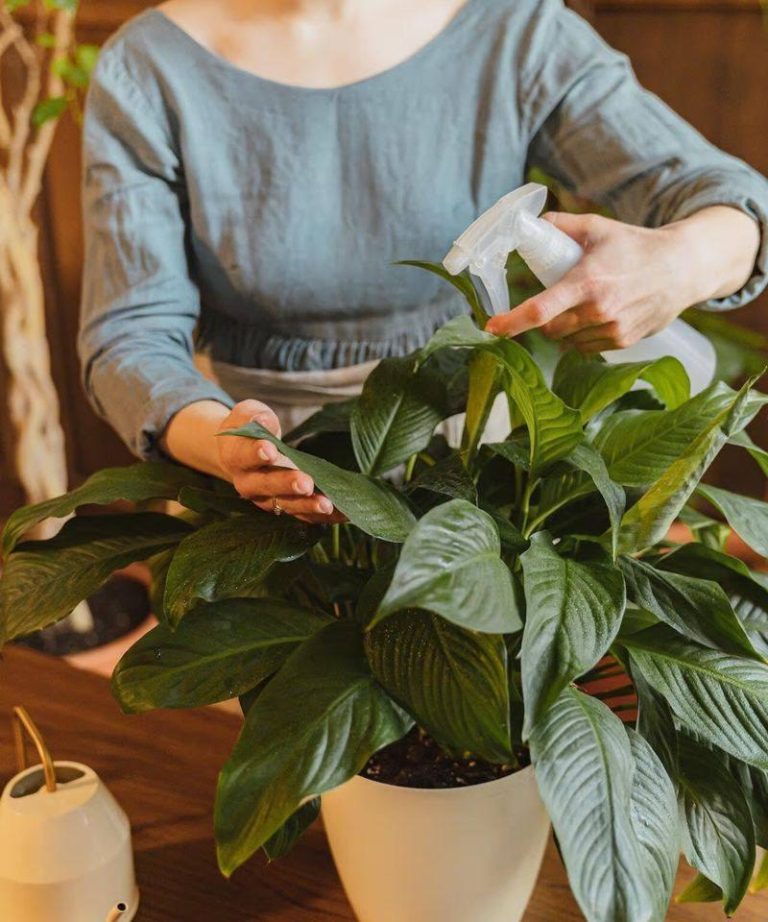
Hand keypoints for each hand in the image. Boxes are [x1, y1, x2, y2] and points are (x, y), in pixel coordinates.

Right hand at [217, 400, 342, 523]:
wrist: (241, 455)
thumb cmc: (249, 430)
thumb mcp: (248, 414)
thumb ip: (256, 417)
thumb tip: (265, 421)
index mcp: (236, 457)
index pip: (243, 456)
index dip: (255, 453)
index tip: (270, 450)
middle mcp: (249, 483)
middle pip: (268, 486)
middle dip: (288, 484)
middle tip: (306, 483)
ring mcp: (267, 499)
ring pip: (287, 505)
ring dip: (308, 506)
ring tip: (327, 504)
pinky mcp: (286, 507)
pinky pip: (304, 515)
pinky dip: (323, 516)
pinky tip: (344, 513)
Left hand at [485, 207, 758, 352]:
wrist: (683, 268)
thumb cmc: (637, 246)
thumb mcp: (598, 228)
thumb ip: (562, 225)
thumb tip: (532, 224)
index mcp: (586, 283)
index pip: (539, 311)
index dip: (511, 322)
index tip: (491, 327)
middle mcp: (598, 311)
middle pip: (549, 329)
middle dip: (544, 319)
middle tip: (556, 299)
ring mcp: (611, 330)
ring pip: (567, 340)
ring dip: (564, 327)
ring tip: (582, 304)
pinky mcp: (623, 342)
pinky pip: (587, 347)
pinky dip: (583, 336)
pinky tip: (598, 315)